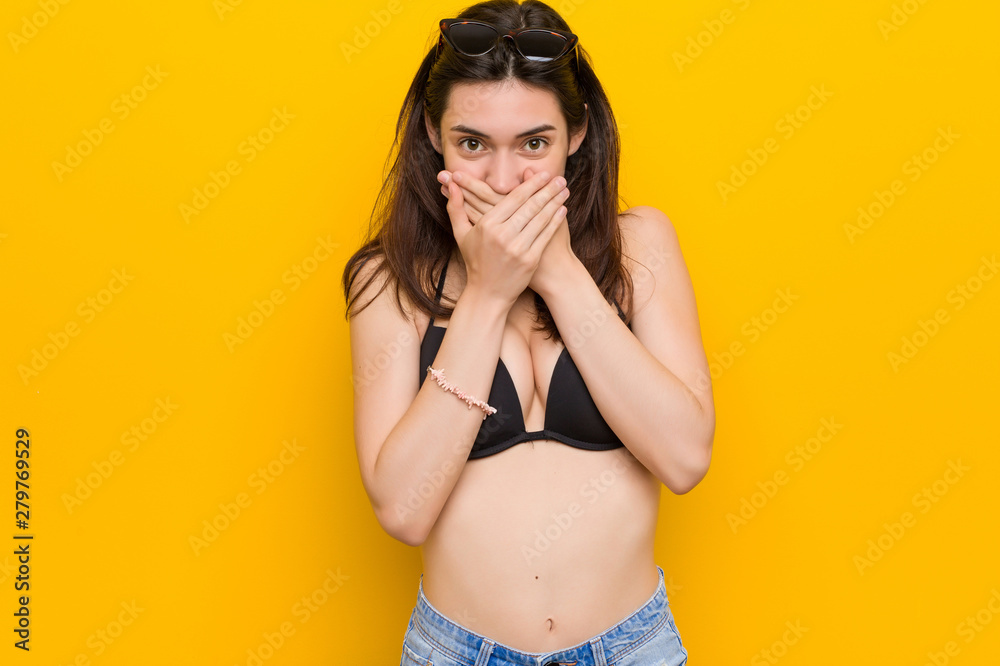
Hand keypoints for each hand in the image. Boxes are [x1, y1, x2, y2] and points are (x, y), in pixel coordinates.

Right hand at [437, 168, 575, 296]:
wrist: (487, 294)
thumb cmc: (475, 261)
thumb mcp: (461, 234)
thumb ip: (456, 207)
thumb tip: (451, 184)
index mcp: (486, 225)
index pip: (514, 199)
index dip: (531, 184)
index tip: (544, 174)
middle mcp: (502, 235)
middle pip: (530, 206)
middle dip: (548, 190)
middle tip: (560, 178)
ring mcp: (517, 249)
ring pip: (540, 218)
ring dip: (555, 202)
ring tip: (565, 190)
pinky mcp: (530, 260)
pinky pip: (545, 235)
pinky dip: (555, 221)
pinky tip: (562, 210)